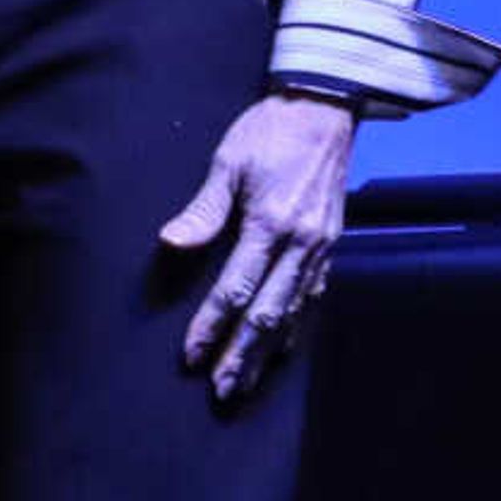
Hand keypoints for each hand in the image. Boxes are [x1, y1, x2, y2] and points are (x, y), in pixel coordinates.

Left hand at [160, 90, 356, 400]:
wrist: (324, 111)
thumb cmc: (268, 131)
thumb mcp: (228, 161)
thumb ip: (204, 209)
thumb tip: (171, 242)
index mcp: (270, 223)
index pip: (235, 288)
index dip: (212, 325)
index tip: (192, 355)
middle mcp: (300, 244)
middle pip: (268, 314)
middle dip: (243, 355)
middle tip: (221, 389)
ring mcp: (319, 248)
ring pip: (292, 313)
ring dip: (268, 351)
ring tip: (246, 382)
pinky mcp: (329, 245)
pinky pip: (311, 296)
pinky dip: (295, 327)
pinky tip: (282, 347)